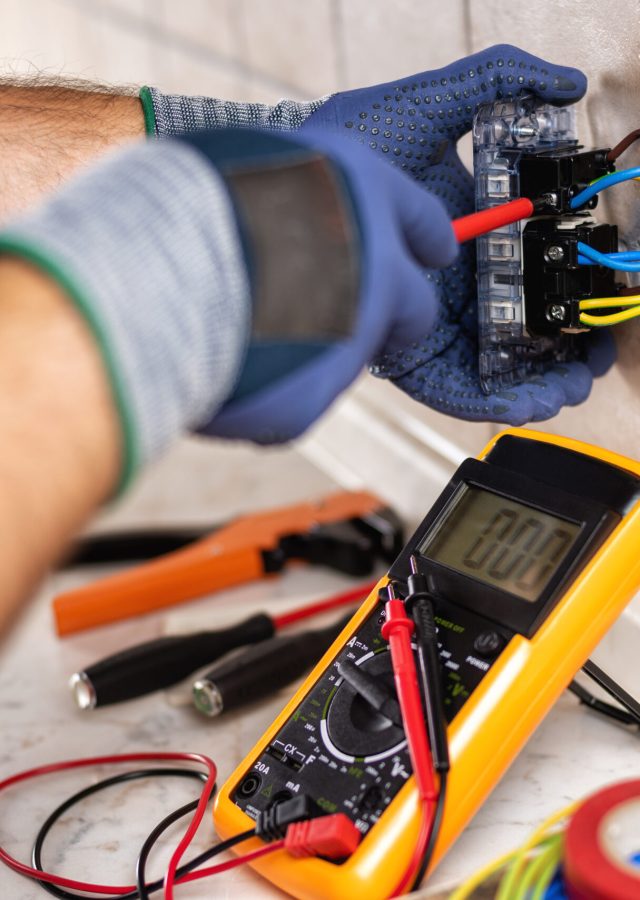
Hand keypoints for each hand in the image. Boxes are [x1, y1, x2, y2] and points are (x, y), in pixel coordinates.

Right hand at [188, 128, 457, 441]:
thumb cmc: (192, 199)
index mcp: (365, 195)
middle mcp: (378, 273)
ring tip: (240, 329)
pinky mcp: (310, 400)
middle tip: (348, 316)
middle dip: (393, 317)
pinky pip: (293, 399)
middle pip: (415, 309)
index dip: (428, 238)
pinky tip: (220, 363)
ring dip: (310, 348)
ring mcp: (350, 343)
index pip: (423, 221)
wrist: (161, 267)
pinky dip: (265, 388)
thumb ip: (294, 198)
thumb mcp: (259, 166)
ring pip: (346, 357)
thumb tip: (292, 226)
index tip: (436, 249)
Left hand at [302, 44, 615, 423]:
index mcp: (463, 238)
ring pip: (490, 365)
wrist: (289, 190)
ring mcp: (424, 323)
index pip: (524, 274)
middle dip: (558, 350)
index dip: (560, 290)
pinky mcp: (399, 356)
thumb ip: (495, 83)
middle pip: (514, 329)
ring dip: (535, 384)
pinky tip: (526, 401)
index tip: (592, 294)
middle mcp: (448, 286)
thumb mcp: (427, 106)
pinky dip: (490, 400)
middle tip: (594, 357)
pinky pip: (450, 388)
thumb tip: (568, 85)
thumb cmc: (347, 146)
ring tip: (570, 388)